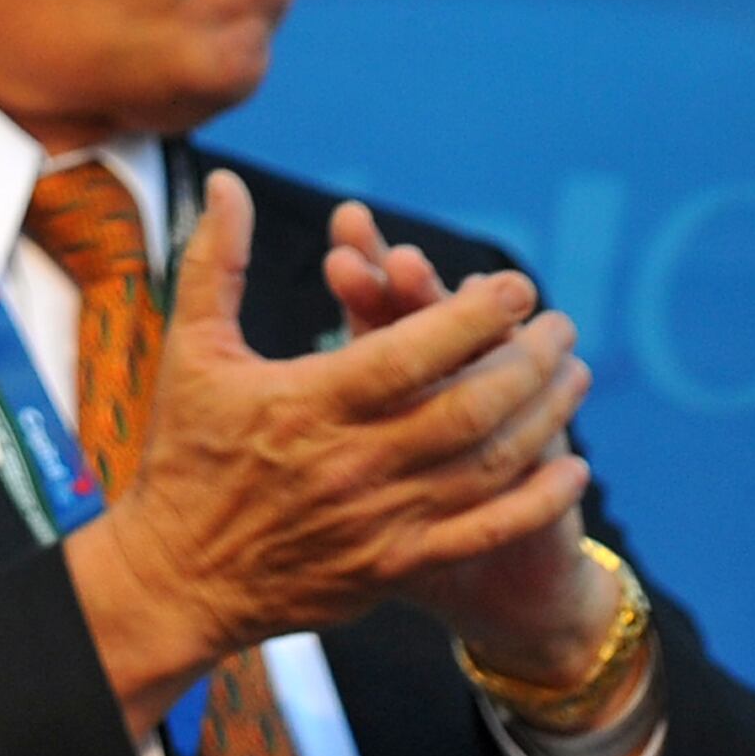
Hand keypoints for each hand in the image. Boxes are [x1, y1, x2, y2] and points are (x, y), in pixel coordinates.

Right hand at [63, 170, 593, 733]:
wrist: (180, 574)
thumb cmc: (185, 450)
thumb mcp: (191, 347)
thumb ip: (216, 260)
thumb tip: (224, 181)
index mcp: (307, 402)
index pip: (409, 352)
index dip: (470, 317)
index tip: (514, 287)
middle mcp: (353, 462)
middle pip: (466, 409)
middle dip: (525, 361)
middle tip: (560, 324)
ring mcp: (380, 521)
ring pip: (486, 467)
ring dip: (542, 418)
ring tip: (574, 375)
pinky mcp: (394, 566)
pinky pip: (483, 532)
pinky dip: (536, 501)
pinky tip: (571, 469)